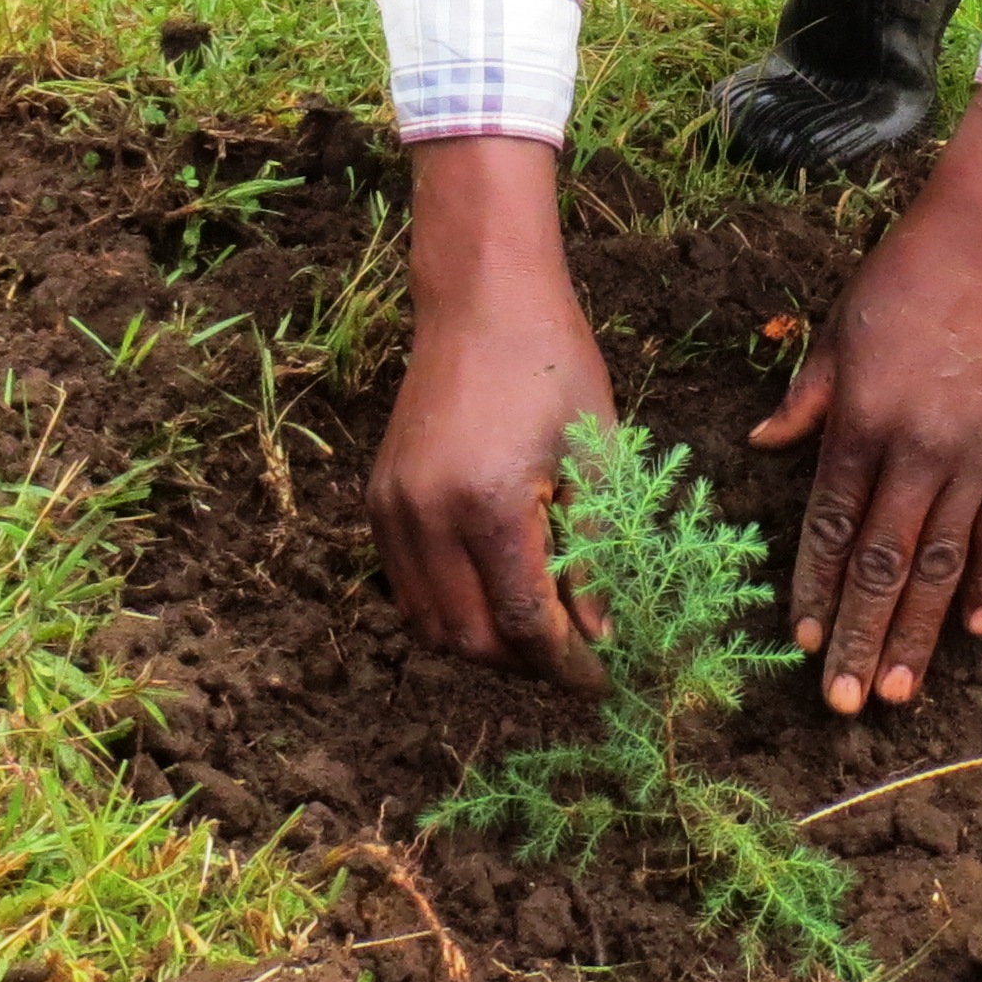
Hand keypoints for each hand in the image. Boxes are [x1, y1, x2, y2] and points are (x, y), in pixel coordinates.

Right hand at [371, 137, 615, 691]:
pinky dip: (449, 610)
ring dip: (484, 645)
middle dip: (527, 666)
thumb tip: (601, 635)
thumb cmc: (552, 366)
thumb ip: (594, 553)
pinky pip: (408, 588)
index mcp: (490, 503)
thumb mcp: (595, 457)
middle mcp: (428, 515)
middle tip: (574, 660)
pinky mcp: (378, 500)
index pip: (524, 625)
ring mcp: (393, 510)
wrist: (481, 301)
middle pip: (470, 640)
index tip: (603, 680)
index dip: (567, 666)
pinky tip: (493, 593)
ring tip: (536, 632)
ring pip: (430, 626)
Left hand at [753, 89, 981, 713]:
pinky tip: (973, 631)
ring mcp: (975, 454)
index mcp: (860, 418)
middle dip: (862, 637)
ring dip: (917, 632)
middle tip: (846, 702)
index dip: (816, 588)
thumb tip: (760, 446)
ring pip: (940, 563)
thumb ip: (805, 398)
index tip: (805, 643)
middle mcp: (915, 448)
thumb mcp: (837, 329)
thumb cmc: (905, 276)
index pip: (830, 524)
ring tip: (901, 691)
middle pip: (882, 562)